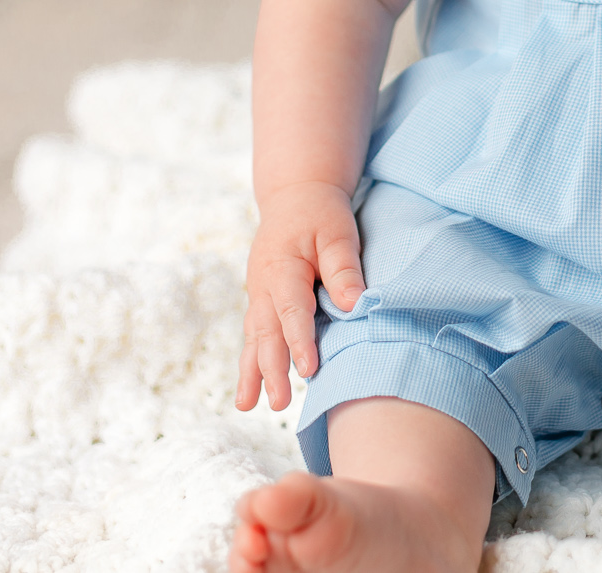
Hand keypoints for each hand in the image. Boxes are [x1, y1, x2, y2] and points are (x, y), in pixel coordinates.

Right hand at [235, 180, 365, 412]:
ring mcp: (258, 293)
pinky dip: (252, 359)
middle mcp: (263, 284)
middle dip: (270, 369)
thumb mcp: (338, 232)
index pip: (292, 309)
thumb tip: (355, 305)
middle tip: (279, 403)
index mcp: (283, 266)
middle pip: (266, 331)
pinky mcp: (261, 300)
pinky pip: (254, 333)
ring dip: (252, 371)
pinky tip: (251, 388)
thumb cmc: (321, 213)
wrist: (295, 196)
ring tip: (246, 405)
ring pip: (253, 336)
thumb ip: (344, 269)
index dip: (299, 340)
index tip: (308, 369)